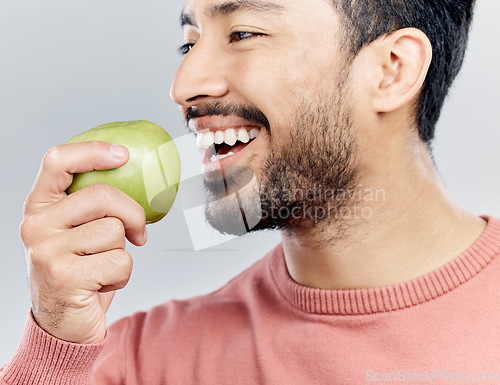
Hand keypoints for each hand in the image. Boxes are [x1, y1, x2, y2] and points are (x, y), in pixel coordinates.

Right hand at [20, 142, 146, 343]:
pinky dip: (123, 274)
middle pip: (102, 195)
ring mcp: (47, 250)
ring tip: (102, 267)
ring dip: (122, 252)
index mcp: (38, 207)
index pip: (57, 161)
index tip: (124, 156)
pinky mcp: (66, 276)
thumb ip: (91, 208)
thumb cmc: (78, 272)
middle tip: (138, 232)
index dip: (93, 151)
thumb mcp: (75, 234)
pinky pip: (121, 261)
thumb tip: (136, 181)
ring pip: (115, 230)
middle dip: (132, 214)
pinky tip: (102, 284)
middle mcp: (36, 225)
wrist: (62, 326)